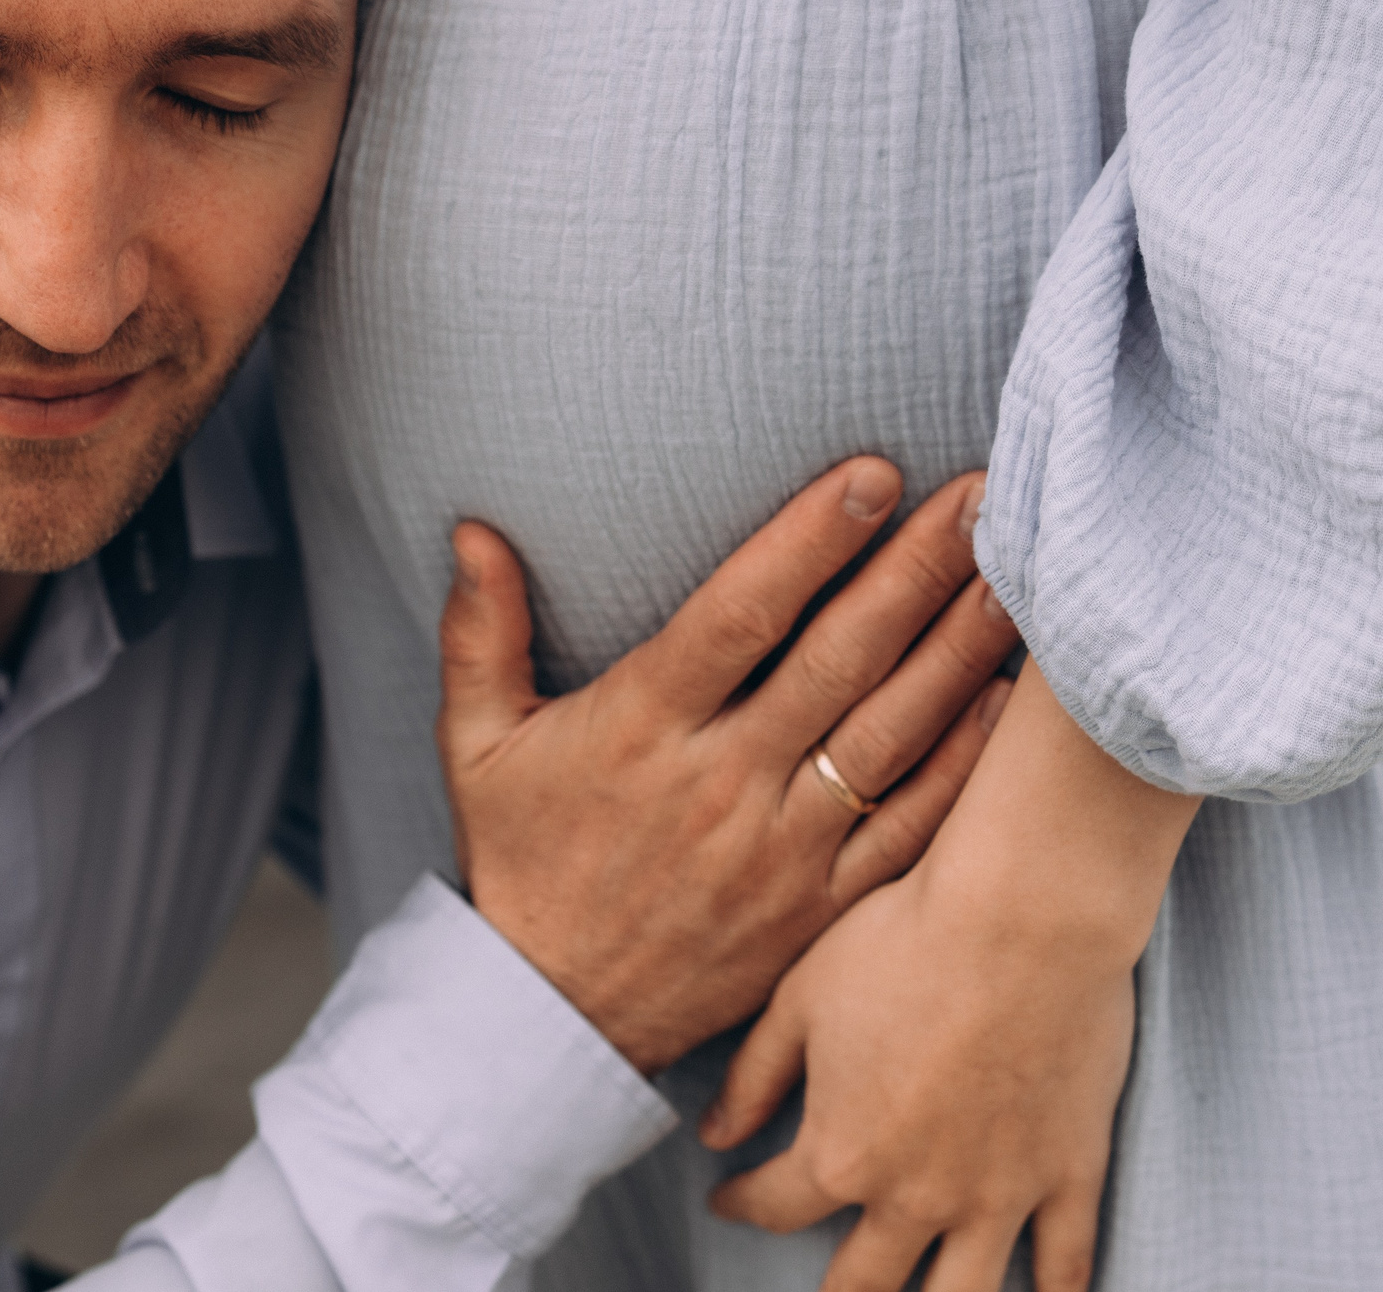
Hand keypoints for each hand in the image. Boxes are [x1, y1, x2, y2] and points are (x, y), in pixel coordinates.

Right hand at [438, 458, 1020, 1072]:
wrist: (553, 1012)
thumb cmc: (519, 860)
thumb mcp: (472, 744)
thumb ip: (480, 633)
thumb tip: (473, 532)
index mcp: (639, 729)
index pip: (738, 616)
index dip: (809, 542)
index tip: (871, 475)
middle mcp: (720, 782)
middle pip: (838, 660)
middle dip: (917, 570)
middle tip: (982, 495)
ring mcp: (780, 848)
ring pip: (890, 733)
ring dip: (960, 648)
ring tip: (1015, 574)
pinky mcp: (819, 905)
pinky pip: (908, 826)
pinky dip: (963, 762)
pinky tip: (1008, 700)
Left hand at [703, 663, 1200, 1291]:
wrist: (1023, 918)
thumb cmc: (901, 944)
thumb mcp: (799, 1001)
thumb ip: (754, 1078)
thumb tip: (713, 1134)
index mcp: (841, 1154)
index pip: (774, 1207)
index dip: (742, 1203)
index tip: (728, 1197)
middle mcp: (917, 1196)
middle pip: (865, 1282)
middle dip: (835, 1291)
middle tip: (823, 1285)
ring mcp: (1000, 1194)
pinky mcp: (1071, 1174)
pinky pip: (1067, 1266)